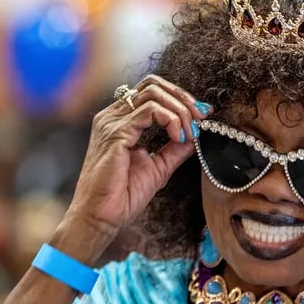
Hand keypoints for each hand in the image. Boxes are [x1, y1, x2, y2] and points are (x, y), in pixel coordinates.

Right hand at [62, 75, 211, 254]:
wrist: (101, 218)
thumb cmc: (122, 196)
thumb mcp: (159, 167)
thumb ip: (176, 149)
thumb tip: (196, 135)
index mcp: (120, 121)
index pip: (152, 92)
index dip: (180, 98)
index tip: (202, 115)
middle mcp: (112, 116)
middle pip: (153, 85)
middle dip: (183, 98)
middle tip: (201, 118)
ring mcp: (111, 122)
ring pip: (154, 94)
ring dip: (180, 110)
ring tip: (190, 132)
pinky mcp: (115, 133)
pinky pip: (150, 111)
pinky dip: (172, 120)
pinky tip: (179, 138)